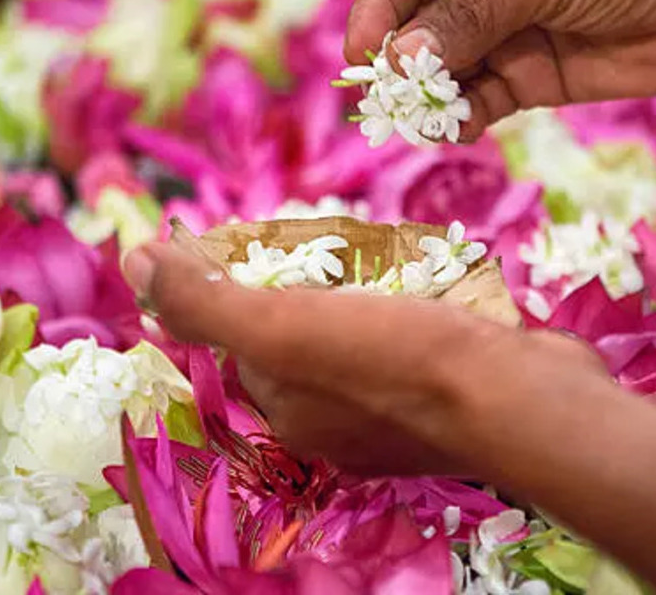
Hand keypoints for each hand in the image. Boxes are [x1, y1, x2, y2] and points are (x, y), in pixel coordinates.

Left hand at [122, 242, 603, 476]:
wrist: (524, 399)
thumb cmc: (398, 360)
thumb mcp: (281, 326)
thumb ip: (206, 300)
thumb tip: (132, 262)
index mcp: (289, 411)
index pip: (245, 335)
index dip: (242, 279)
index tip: (262, 234)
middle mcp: (337, 422)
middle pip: (304, 333)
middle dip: (306, 280)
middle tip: (326, 235)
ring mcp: (399, 413)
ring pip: (361, 332)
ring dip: (363, 287)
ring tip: (380, 246)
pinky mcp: (452, 391)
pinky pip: (414, 335)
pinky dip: (415, 303)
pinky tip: (433, 276)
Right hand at [346, 0, 655, 138]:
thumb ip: (472, 17)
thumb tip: (402, 57)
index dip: (377, 8)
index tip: (361, 52)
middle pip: (419, 25)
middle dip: (399, 61)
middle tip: (385, 98)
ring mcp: (509, 34)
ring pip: (446, 70)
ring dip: (428, 96)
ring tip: (420, 121)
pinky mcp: (533, 78)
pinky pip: (481, 101)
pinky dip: (464, 118)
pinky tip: (458, 129)